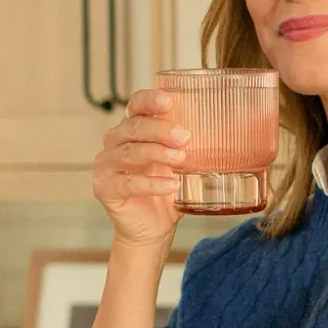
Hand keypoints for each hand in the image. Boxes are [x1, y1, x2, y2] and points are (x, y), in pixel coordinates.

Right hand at [94, 89, 189, 247]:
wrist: (153, 226)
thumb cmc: (167, 191)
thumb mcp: (181, 164)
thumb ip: (189, 147)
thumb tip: (222, 132)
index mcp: (132, 129)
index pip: (136, 105)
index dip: (149, 101)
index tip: (168, 101)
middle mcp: (115, 142)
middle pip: (134, 128)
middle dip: (160, 130)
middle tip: (184, 137)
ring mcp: (107, 165)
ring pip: (130, 153)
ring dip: (157, 154)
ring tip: (180, 159)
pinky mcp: (105, 188)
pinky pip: (128, 183)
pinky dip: (151, 184)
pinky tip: (171, 186)